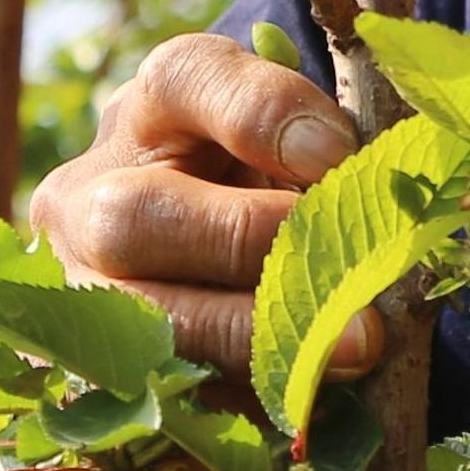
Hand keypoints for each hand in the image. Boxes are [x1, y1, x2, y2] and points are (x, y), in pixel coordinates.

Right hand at [27, 30, 382, 377]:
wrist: (214, 258)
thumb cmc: (271, 187)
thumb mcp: (294, 149)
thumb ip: (329, 158)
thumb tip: (388, 202)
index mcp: (149, 110)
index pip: (182, 79)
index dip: (262, 114)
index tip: (339, 153)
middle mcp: (89, 192)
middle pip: (133, 215)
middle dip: (246, 241)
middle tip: (345, 264)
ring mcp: (81, 290)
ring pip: (144, 318)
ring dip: (258, 336)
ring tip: (357, 344)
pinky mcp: (101, 369)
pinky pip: (168, 391)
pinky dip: (251, 390)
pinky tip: (314, 387)